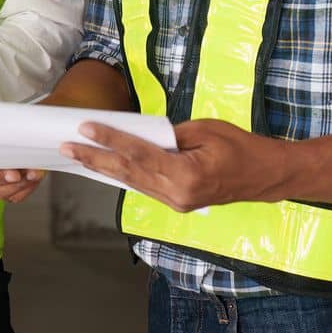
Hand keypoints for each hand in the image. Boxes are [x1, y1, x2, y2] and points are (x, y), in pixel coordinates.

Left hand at [61, 118, 287, 212]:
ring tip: (77, 155)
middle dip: (94, 158)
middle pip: (127, 173)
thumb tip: (141, 135)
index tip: (85, 128)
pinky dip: (123, 175)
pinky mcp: (178, 204)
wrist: (266, 176)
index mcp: (186, 175)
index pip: (137, 154)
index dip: (109, 140)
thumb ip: (170, 135)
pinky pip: (144, 187)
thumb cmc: (240, 147)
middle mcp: (177, 195)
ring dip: (103, 168)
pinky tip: (105, 167)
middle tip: (65, 147)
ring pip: (132, 183)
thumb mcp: (205, 130)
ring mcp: (177, 203)